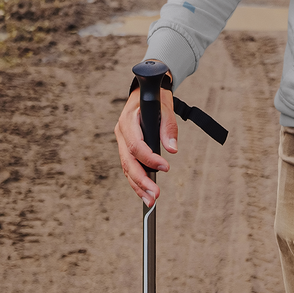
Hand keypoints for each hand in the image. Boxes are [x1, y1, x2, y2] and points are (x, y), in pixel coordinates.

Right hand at [114, 66, 177, 206]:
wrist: (145, 91)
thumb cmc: (156, 96)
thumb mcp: (165, 106)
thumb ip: (168, 127)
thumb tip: (172, 149)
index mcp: (128, 121)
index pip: (136, 145)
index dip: (150, 158)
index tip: (166, 167)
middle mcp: (121, 133)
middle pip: (128, 162)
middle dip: (141, 181)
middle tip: (155, 196)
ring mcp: (122, 141)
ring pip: (127, 168)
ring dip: (138, 186)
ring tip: (151, 201)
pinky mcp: (126, 148)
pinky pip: (129, 167)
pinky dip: (137, 181)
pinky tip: (145, 193)